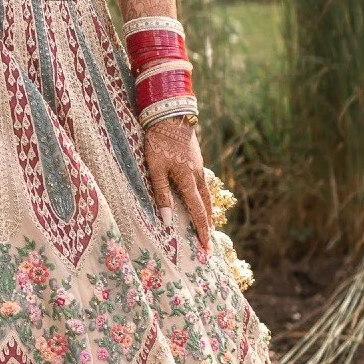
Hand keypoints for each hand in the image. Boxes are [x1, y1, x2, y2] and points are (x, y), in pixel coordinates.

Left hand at [144, 115, 211, 247]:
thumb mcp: (155, 168)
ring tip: (207, 224)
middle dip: (207, 225)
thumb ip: (161, 193)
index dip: (202, 231)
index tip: (206, 249)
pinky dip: (203, 197)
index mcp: (188, 180)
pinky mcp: (196, 159)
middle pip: (206, 206)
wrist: (170, 114)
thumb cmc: (158, 141)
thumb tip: (167, 220)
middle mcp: (198, 175)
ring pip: (206, 194)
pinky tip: (198, 198)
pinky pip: (202, 184)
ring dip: (207, 211)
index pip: (198, 212)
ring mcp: (199, 166)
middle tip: (208, 243)